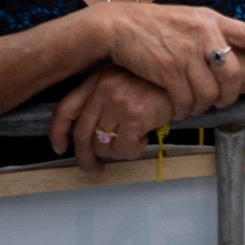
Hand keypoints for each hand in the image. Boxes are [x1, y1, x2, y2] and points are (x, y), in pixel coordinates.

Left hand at [47, 66, 172, 176]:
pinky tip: (145, 139)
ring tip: (134, 142)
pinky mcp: (135, 116)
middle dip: (86, 158)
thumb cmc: (157, 81)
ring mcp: (118, 102)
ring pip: (103, 145)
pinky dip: (133, 151)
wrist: (186, 75)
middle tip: (94, 169)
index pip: (65, 109)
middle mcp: (103, 90)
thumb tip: (93, 132)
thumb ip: (105, 97)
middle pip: (82, 134)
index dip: (58, 132)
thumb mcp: (125, 79)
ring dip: (118, 152)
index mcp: (97, 80)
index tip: (61, 148)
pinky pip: (124, 149)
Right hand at [95, 2, 244, 120]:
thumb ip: (208, 34)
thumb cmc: (154, 26)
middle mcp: (203, 33)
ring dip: (202, 105)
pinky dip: (184, 110)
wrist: (118, 25)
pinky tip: (179, 108)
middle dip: (230, 94)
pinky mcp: (167, 69)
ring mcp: (186, 51)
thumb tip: (228, 55)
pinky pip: (185, 100)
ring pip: (208, 92)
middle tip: (223, 102)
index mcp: (210, 19)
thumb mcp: (188, 20)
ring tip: (194, 105)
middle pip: (232, 74)